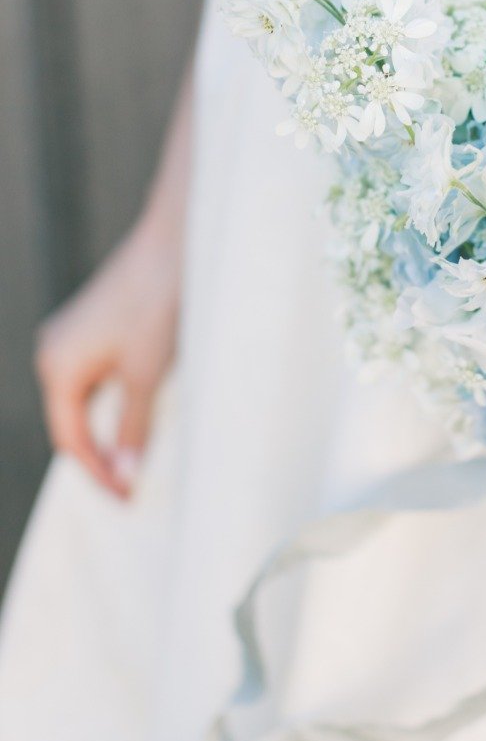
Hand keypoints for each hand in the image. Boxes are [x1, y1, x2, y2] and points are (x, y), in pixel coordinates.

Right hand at [36, 220, 179, 496]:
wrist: (176, 240)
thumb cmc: (158, 303)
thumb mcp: (147, 376)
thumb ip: (133, 428)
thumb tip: (126, 473)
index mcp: (57, 367)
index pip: (70, 440)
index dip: (99, 473)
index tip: (128, 500)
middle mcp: (55, 349)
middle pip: (74, 420)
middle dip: (101, 454)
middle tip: (134, 486)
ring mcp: (73, 333)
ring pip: (88, 397)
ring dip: (110, 427)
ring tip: (140, 456)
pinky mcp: (96, 321)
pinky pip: (99, 374)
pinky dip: (117, 399)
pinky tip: (143, 411)